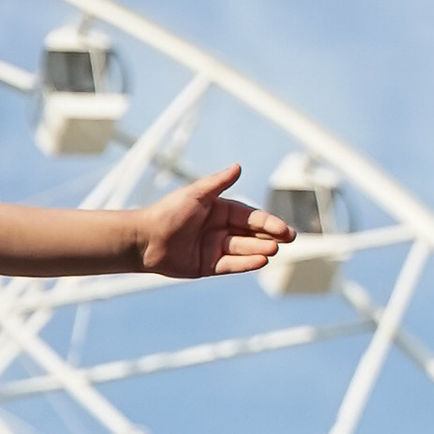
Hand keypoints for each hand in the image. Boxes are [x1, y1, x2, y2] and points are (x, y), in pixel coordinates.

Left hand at [133, 163, 291, 278]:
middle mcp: (219, 230)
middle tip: (289, 239)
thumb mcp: (195, 195)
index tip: (284, 228)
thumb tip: (238, 166)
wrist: (143, 240)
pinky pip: (231, 265)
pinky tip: (261, 261)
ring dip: (260, 250)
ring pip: (243, 250)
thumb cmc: (167, 213)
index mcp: (219, 211)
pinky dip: (245, 263)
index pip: (249, 217)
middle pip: (251, 234)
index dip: (268, 222)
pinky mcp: (207, 266)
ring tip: (275, 250)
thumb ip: (218, 183)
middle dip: (270, 236)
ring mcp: (215, 249)